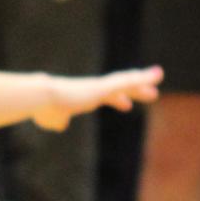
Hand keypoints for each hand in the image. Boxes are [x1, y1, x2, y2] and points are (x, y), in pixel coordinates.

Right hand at [31, 66, 161, 131]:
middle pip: (118, 87)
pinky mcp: (103, 87)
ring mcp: (98, 86)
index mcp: (81, 94)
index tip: (127, 103)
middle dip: (134, 90)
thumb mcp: (51, 118)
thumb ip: (58, 120)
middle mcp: (91, 88)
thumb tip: (61, 124)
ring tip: (159, 77)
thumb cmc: (42, 108)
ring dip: (142, 80)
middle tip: (151, 93)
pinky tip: (156, 76)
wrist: (40, 99)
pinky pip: (127, 81)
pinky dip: (142, 78)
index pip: (103, 95)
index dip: (117, 99)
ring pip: (125, 80)